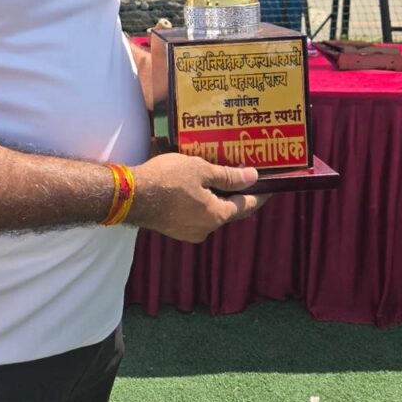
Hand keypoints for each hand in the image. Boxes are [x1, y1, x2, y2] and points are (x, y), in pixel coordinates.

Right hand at [129, 152, 267, 242]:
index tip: (269, 188)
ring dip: (213, 197)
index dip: (258, 194)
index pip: (245, 205)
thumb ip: (228, 176)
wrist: (132, 196)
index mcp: (217, 215)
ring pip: (209, 212)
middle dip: (235, 194)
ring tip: (213, 177)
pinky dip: (198, 201)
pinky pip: (193, 214)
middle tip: (241, 177)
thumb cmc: (168, 180)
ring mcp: (188, 232)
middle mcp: (205, 229)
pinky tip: (192, 187)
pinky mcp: (173, 228)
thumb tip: (252, 177)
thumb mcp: (201, 170)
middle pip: (227, 210)